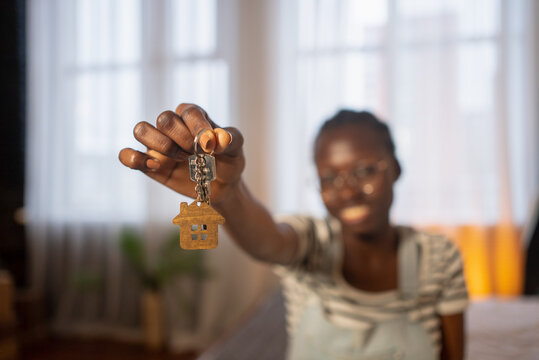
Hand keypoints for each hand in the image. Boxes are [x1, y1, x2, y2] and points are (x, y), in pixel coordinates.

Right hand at [119, 103, 244, 204]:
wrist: (221, 186)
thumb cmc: (228, 161)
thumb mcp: (237, 149)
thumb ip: (231, 139)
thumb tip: (218, 138)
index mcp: (193, 115)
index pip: (187, 111)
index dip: (197, 127)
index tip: (209, 145)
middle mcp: (173, 125)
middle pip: (163, 118)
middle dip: (180, 138)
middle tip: (196, 153)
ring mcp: (158, 143)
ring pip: (141, 130)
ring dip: (160, 145)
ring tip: (179, 159)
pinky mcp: (148, 163)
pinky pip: (127, 155)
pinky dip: (134, 158)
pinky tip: (156, 166)